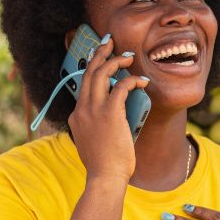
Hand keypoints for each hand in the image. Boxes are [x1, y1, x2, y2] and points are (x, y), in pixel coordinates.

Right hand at [68, 35, 148, 185]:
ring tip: (128, 56)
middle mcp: (82, 109)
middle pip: (88, 73)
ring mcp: (94, 110)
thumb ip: (99, 128)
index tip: (100, 60)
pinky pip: (121, 87)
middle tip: (108, 42)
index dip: (93, 70)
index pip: (83, 87)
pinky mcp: (110, 113)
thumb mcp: (95, 142)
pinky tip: (142, 82)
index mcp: (77, 116)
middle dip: (99, 54)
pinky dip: (132, 81)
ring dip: (115, 61)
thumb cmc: (105, 165)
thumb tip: (114, 121)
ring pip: (101, 74)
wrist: (105, 177)